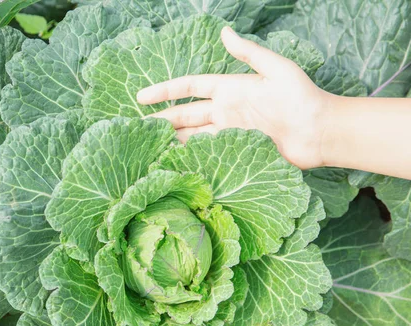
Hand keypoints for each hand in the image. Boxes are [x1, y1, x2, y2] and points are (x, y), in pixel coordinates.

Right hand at [137, 26, 330, 169]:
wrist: (320, 131)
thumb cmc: (302, 97)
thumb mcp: (276, 69)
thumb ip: (248, 54)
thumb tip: (225, 32)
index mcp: (230, 89)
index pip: (190, 88)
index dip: (165, 90)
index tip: (142, 96)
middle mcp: (226, 111)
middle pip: (186, 115)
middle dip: (162, 120)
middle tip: (138, 128)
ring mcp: (231, 132)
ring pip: (193, 136)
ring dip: (173, 140)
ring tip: (150, 147)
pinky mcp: (238, 151)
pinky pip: (210, 153)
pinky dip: (192, 156)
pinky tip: (176, 161)